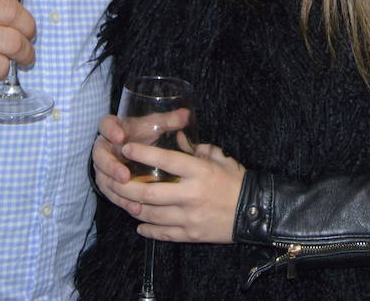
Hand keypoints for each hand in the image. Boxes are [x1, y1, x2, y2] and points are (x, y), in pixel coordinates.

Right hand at [93, 110, 195, 195]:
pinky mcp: (107, 183)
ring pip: (104, 179)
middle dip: (111, 166)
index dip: (110, 130)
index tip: (120, 137)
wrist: (134, 148)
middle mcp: (104, 147)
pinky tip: (136, 209)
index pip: (105, 125)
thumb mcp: (155, 125)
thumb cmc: (144, 133)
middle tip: (125, 175)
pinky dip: (122, 201)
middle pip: (100, 156)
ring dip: (117, 190)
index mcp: (113, 128)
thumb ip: (169, 120)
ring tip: (133, 199)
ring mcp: (103, 167)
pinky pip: (111, 194)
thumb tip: (187, 114)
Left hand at [99, 134, 245, 244]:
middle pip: (150, 193)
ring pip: (151, 215)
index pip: (166, 160)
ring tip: (122, 201)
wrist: (256, 212)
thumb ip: (196, 147)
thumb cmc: (236, 181)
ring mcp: (189, 218)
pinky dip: (148, 229)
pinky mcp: (191, 235)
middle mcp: (191, 195)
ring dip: (133, 208)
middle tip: (113, 180)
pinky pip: (163, 233)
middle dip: (126, 187)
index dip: (143, 153)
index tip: (127, 148)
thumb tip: (176, 135)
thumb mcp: (219, 157)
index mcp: (199, 172)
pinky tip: (139, 225)